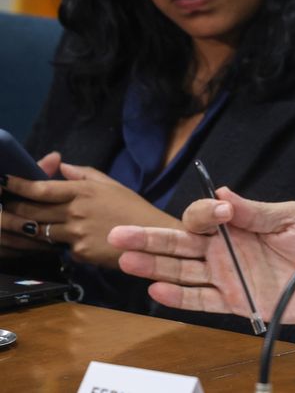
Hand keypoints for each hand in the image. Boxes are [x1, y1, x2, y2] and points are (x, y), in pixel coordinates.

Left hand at [2, 157, 180, 267]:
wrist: (155, 237)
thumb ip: (86, 174)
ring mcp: (76, 233)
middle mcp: (76, 211)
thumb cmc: (134, 209)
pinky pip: (58, 247)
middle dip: (10, 208)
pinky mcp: (80, 252)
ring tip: (8, 224)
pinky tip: (49, 241)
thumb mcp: (112, 185)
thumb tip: (63, 167)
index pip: (41, 188)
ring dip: (22, 228)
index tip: (2, 180)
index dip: (17, 185)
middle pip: (32, 211)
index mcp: (83, 191)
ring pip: (38, 232)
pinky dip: (53, 244)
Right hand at [110, 188, 294, 335]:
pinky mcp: (234, 301)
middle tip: (119, 233)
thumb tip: (223, 194)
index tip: (222, 213)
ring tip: (126, 259)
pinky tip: (156, 288)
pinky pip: (200, 300)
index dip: (205, 213)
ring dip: (153, 265)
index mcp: (237, 222)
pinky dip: (178, 297)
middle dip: (149, 237)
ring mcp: (226, 275)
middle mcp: (225, 248)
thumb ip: (256, 211)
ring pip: (181, 270)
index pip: (203, 216)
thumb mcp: (293, 218)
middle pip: (179, 242)